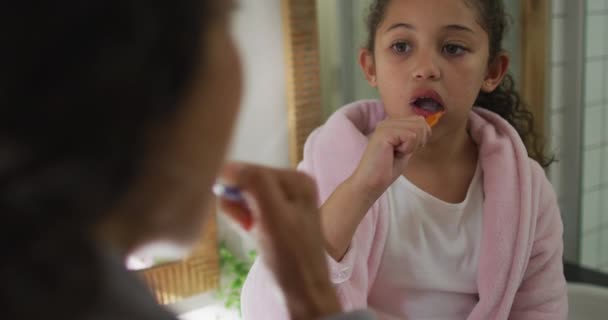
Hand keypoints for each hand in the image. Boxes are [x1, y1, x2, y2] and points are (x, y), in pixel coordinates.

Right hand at [218, 163, 340, 319]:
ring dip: (240, 212)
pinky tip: (251, 231)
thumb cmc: (291, 257)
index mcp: (296, 179)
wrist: (303, 290)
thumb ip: (256, 185)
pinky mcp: (277, 216)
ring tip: (251, 230)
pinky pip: (250, 208)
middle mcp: (293, 185)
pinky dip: (244, 218)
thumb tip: (230, 166)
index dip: (236, 188)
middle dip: (239, 202)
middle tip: (246, 224)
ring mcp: (285, 201)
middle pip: (248, 181)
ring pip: (246, 195)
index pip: (251, 169)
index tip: (236, 211)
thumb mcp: (273, 216)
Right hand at [350, 116, 430, 198]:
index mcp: (391, 124)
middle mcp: (387, 121)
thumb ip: (413, 136)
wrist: (371, 183)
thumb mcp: (405, 149)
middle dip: (418, 141)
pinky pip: (411, 136)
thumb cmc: (386, 170)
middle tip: (401, 152)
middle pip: (420, 122)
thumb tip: (426, 127)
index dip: (421, 138)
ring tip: (396, 153)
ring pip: (417, 128)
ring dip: (411, 146)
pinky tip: (393, 154)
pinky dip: (407, 149)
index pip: (419, 120)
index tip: (404, 151)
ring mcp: (385, 125)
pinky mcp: (385, 132)